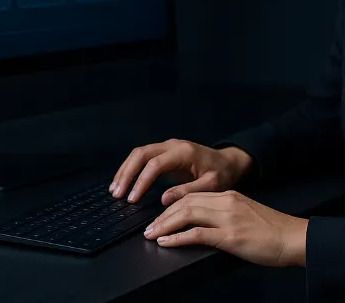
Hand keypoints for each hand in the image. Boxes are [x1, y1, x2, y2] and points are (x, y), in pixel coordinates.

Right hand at [110, 138, 252, 204]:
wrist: (229, 162)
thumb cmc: (222, 173)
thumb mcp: (212, 185)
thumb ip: (189, 192)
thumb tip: (164, 199)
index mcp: (184, 152)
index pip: (155, 164)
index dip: (141, 181)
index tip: (132, 199)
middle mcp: (172, 145)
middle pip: (141, 154)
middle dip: (127, 173)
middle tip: (117, 194)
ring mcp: (167, 147)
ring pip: (139, 153)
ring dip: (125, 170)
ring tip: (114, 190)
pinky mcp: (164, 153)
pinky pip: (142, 157)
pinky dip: (131, 168)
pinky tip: (123, 183)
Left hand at [142, 190, 307, 267]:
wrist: (293, 238)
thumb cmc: (273, 231)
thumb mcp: (246, 215)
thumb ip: (226, 214)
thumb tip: (203, 225)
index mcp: (230, 196)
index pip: (193, 196)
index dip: (172, 205)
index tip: (160, 216)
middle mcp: (226, 202)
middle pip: (185, 202)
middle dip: (163, 215)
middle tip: (148, 228)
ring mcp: (228, 219)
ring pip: (187, 214)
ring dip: (164, 225)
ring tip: (151, 235)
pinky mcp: (230, 236)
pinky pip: (197, 234)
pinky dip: (177, 238)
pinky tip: (166, 242)